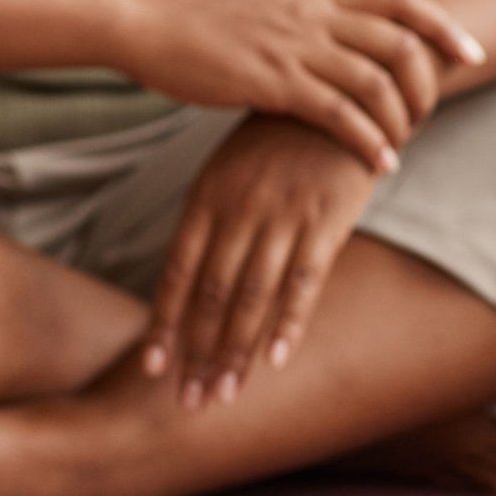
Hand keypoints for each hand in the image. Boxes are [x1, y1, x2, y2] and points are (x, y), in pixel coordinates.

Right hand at [122, 0, 482, 173]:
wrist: (150, 26)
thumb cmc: (207, 28)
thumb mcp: (271, 12)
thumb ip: (313, 23)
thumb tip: (347, 44)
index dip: (443, 24)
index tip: (470, 53)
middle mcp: (314, 15)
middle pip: (400, 41)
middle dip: (428, 82)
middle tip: (433, 115)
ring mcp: (294, 47)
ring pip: (374, 81)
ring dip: (400, 119)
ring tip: (402, 147)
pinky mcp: (272, 82)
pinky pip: (336, 113)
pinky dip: (366, 140)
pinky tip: (378, 164)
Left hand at [141, 116, 379, 405]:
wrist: (342, 94)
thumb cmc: (282, 136)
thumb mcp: (232, 166)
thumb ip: (212, 217)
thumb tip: (189, 272)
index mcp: (208, 197)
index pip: (176, 272)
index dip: (164, 324)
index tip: (152, 370)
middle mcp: (238, 211)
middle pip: (209, 295)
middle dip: (196, 354)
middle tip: (189, 402)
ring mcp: (282, 217)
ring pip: (250, 298)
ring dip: (234, 352)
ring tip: (224, 394)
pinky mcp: (326, 222)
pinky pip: (304, 282)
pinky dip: (288, 324)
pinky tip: (275, 361)